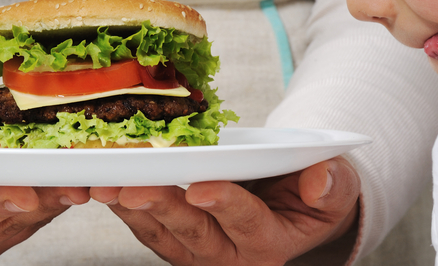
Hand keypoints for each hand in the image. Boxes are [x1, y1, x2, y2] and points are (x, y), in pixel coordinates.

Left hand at [89, 156, 359, 264]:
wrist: (286, 206)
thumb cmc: (309, 195)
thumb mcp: (334, 188)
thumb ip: (331, 185)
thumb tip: (319, 181)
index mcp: (269, 243)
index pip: (247, 221)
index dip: (225, 203)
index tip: (201, 187)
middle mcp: (229, 256)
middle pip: (192, 231)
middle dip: (161, 207)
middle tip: (134, 186)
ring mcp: (196, 253)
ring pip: (160, 233)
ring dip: (130, 208)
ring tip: (105, 184)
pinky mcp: (172, 243)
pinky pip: (143, 228)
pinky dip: (122, 205)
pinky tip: (103, 183)